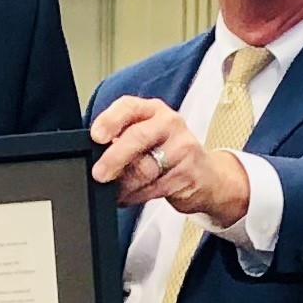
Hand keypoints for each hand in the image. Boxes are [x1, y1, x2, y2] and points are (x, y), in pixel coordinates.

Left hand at [90, 95, 250, 225]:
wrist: (207, 176)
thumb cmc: (169, 153)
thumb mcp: (147, 136)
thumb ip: (122, 138)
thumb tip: (95, 154)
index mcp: (153, 110)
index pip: (129, 106)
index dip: (110, 120)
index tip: (96, 137)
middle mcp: (169, 124)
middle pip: (137, 138)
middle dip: (114, 158)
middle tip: (99, 173)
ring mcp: (182, 148)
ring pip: (145, 169)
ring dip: (124, 184)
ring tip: (116, 190)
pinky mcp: (187, 174)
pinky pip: (153, 188)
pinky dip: (136, 196)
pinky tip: (131, 196)